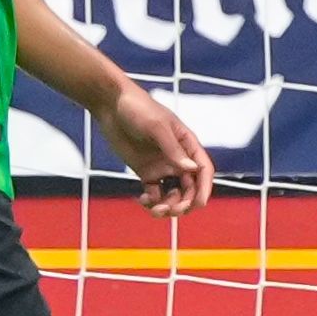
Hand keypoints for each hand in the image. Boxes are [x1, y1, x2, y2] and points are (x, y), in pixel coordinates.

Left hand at [94, 82, 215, 216]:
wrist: (111, 104)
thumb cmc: (138, 108)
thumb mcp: (157, 127)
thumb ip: (173, 149)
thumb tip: (192, 169)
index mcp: (187, 145)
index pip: (203, 170)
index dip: (204, 189)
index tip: (199, 204)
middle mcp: (178, 158)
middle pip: (190, 187)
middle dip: (185, 202)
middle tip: (172, 210)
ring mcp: (162, 166)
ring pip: (173, 194)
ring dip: (169, 205)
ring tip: (156, 210)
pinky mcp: (145, 172)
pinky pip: (154, 193)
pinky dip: (152, 202)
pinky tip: (143, 201)